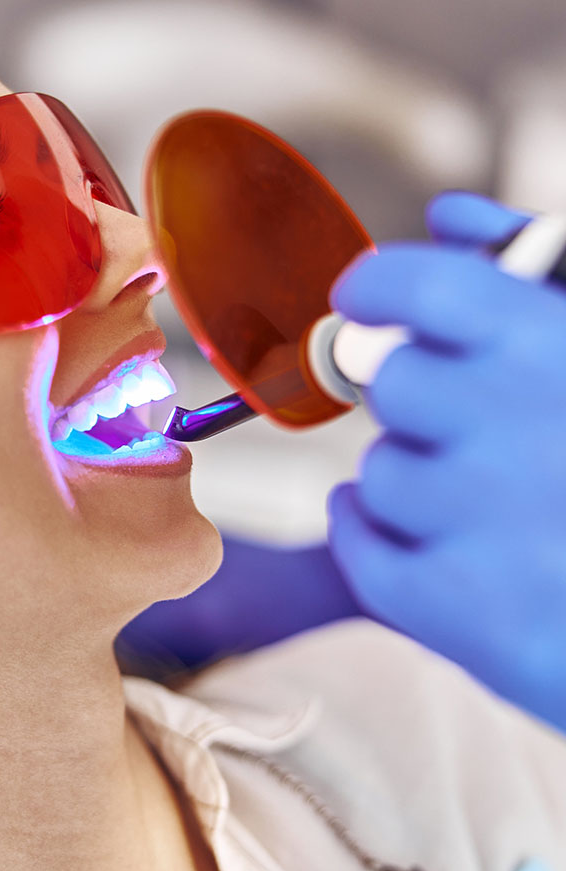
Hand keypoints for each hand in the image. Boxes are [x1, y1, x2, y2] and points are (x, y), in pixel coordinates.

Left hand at [326, 192, 565, 730]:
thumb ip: (538, 272)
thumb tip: (448, 216)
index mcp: (559, 349)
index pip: (427, 285)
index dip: (381, 282)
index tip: (363, 293)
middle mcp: (528, 428)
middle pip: (392, 383)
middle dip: (419, 398)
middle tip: (465, 422)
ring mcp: (499, 527)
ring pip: (379, 472)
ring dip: (414, 480)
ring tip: (487, 503)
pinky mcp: (476, 616)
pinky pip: (361, 548)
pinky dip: (374, 538)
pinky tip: (423, 539)